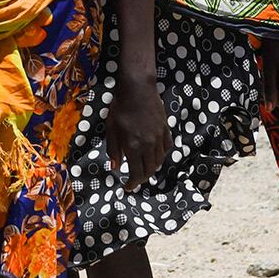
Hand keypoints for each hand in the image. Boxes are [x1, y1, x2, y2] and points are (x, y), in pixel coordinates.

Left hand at [103, 71, 167, 193]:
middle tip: (134, 180)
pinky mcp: (166, 130)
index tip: (127, 187)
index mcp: (134, 146)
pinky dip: (161, 156)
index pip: (136, 172)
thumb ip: (114, 149)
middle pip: (149, 170)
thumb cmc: (120, 108)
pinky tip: (155, 155)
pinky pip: (167, 148)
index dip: (132, 183)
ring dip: (151, 169)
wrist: (138, 89)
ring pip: (159, 161)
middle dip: (141, 178)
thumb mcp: (111, 129)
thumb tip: (116, 167)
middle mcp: (149, 145)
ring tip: (143, 169)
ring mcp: (159, 137)